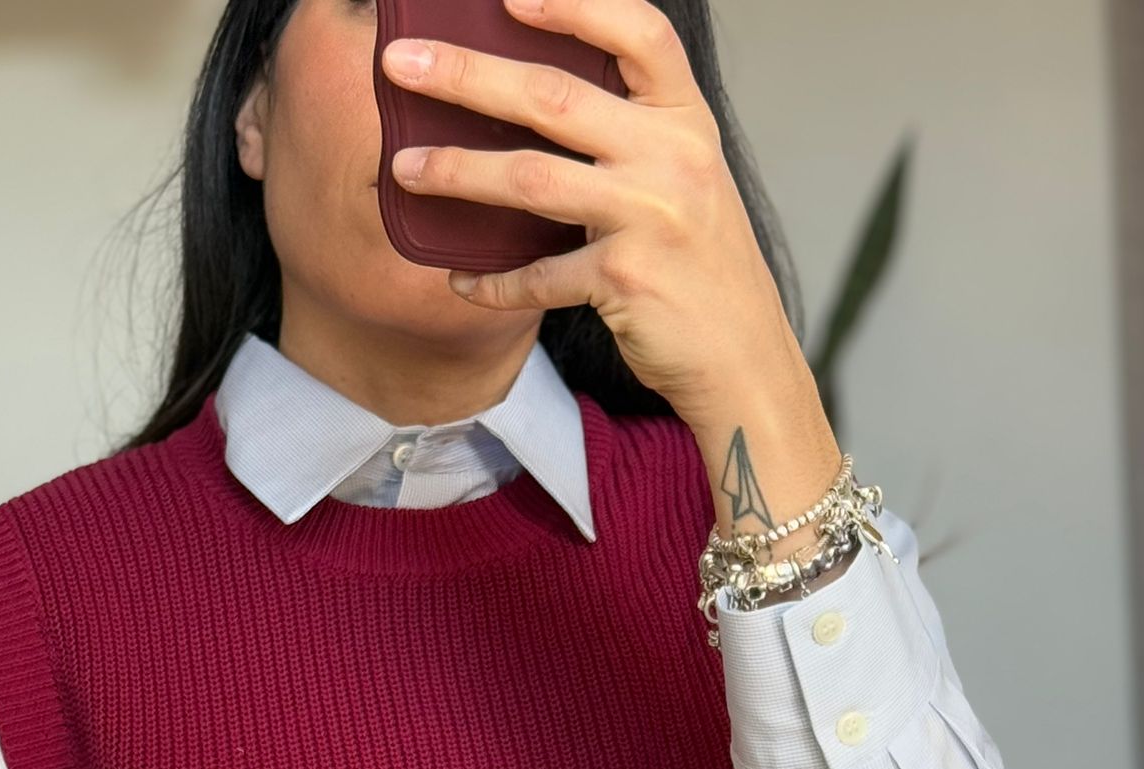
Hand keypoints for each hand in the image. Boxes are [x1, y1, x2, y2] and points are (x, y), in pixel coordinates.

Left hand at [381, 0, 799, 433]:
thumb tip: (532, 94)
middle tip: (399, 65)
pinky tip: (459, 279)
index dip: (573, 4)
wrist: (743, 359)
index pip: (638, 32)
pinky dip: (493, 282)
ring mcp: (651, 217)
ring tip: (404, 167)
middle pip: (554, 96)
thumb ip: (631, 132)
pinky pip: (539, 275)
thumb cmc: (700, 266)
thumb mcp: (685, 177)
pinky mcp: (626, 280)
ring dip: (458, 170)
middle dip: (467, 75)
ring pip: (532, 178)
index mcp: (687, 119)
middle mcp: (673, 156)